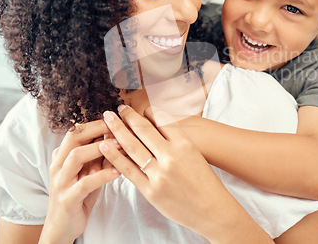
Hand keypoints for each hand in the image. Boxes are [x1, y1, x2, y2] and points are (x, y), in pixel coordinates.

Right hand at [40, 120, 120, 243]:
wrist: (62, 227)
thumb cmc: (80, 196)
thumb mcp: (89, 172)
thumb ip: (100, 156)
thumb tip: (120, 137)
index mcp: (62, 156)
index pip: (76, 130)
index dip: (96, 123)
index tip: (116, 119)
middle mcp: (58, 165)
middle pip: (73, 137)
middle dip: (97, 128)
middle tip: (118, 126)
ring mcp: (61, 182)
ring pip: (76, 156)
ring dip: (99, 148)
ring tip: (120, 145)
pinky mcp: (67, 198)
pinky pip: (85, 183)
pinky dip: (102, 175)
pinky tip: (118, 172)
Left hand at [100, 106, 273, 242]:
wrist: (212, 210)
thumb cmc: (205, 182)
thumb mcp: (194, 154)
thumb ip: (176, 140)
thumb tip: (156, 125)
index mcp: (184, 144)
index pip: (160, 121)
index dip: (146, 112)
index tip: (137, 108)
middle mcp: (171, 156)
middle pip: (143, 130)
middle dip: (128, 117)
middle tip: (118, 107)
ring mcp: (160, 174)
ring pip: (132, 147)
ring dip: (117, 130)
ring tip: (108, 119)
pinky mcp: (151, 190)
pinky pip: (128, 170)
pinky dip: (114, 156)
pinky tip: (105, 145)